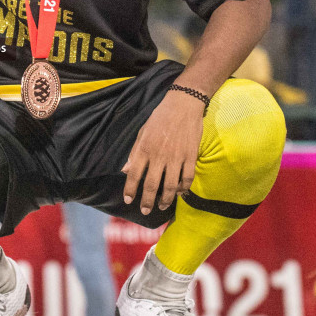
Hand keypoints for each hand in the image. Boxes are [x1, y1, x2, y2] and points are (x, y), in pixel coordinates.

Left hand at [122, 90, 205, 215]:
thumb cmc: (160, 117)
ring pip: (171, 186)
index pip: (134, 174)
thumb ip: (134, 153)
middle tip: (145, 211)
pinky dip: (184, 188)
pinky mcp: (191, 156)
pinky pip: (187, 178)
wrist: (183, 104)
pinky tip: (180, 193)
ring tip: (161, 206)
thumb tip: (124, 170)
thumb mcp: (142, 132)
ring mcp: (176, 157)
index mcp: (144, 148)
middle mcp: (159, 156)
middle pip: (152, 185)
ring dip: (165, 199)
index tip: (128, 200)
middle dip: (147, 201)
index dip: (130, 189)